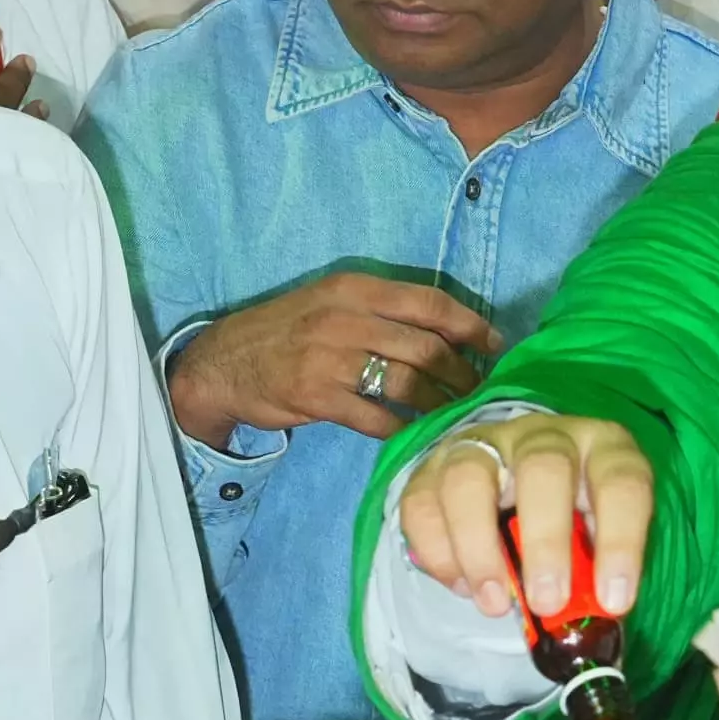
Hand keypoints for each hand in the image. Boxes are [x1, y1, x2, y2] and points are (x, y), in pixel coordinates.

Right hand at [167, 272, 499, 447]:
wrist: (222, 363)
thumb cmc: (284, 332)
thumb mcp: (329, 302)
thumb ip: (379, 310)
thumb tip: (443, 331)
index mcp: (354, 287)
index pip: (428, 301)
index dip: (470, 324)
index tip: (496, 344)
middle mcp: (345, 317)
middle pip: (426, 345)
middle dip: (463, 372)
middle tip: (479, 389)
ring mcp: (330, 358)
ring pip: (408, 381)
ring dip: (440, 401)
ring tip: (455, 412)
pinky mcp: (318, 396)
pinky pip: (378, 416)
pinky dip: (404, 427)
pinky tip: (415, 432)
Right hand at [398, 412, 651, 622]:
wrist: (516, 480)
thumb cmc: (571, 519)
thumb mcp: (597, 537)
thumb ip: (595, 571)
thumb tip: (592, 618)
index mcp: (601, 448)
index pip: (621, 482)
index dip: (621, 542)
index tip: (614, 602)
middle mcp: (543, 436)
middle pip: (543, 469)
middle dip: (545, 542)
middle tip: (546, 603)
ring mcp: (484, 445)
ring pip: (469, 478)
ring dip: (479, 548)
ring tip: (494, 604)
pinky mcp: (433, 468)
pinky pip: (421, 504)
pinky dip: (438, 553)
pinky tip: (461, 586)